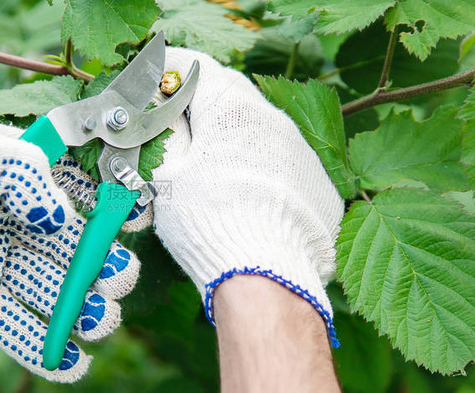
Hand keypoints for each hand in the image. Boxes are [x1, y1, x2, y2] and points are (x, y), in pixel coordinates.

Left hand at [0, 118, 139, 381]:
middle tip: (117, 278)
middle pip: (64, 244)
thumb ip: (22, 170)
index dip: (102, 203)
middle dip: (96, 262)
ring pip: (46, 287)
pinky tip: (71, 362)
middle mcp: (1, 217)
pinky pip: (12, 325)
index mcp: (3, 172)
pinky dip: (43, 348)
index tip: (132, 218)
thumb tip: (60, 214)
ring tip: (100, 320)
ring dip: (79, 307)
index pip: (65, 187)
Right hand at [151, 48, 343, 342]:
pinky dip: (261, 169)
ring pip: (261, 131)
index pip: (198, 70)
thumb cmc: (208, 220)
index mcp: (232, 109)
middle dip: (203, 104)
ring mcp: (302, 152)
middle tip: (177, 124)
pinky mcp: (318, 185)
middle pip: (233, 96)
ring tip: (210, 169)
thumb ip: (163, 135)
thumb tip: (161, 115)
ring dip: (234, 139)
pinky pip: (284, 164)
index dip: (170, 72)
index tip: (155, 82)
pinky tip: (246, 199)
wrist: (268, 277)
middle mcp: (274, 120)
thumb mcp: (167, 175)